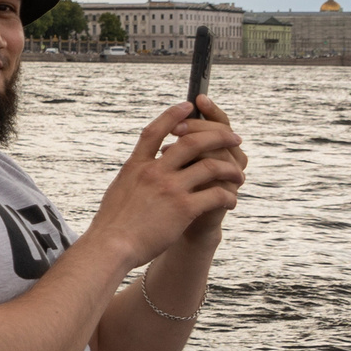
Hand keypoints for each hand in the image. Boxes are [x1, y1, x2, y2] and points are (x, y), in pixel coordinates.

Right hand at [90, 102, 245, 270]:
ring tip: (239, 175)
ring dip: (231, 170)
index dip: (173, 115)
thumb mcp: (119, 189)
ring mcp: (170, 188)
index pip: (155, 130)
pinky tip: (231, 201)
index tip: (189, 105)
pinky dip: (228, 196)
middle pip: (192, 142)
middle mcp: (154, 171)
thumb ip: (135, 176)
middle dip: (219, 136)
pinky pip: (216, 195)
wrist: (111, 246)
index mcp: (136, 165)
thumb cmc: (112, 224)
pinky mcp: (183, 208)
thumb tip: (142, 167)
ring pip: (211, 167)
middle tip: (235, 138)